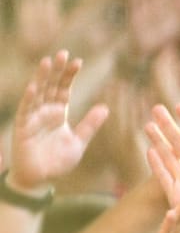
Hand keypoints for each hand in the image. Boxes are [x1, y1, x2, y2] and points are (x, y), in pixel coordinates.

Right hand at [10, 51, 108, 189]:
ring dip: (41, 78)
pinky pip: (25, 111)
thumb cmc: (57, 162)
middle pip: (51, 87)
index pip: (64, 89)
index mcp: (58, 113)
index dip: (69, 76)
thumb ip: (90, 125)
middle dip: (56, 71)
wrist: (40, 179)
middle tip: (63, 53)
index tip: (78, 61)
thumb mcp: (79, 142)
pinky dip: (29, 99)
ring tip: (47, 62)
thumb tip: (105, 107)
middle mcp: (44, 112)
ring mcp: (32, 118)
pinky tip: (34, 86)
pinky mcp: (22, 128)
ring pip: (37, 93)